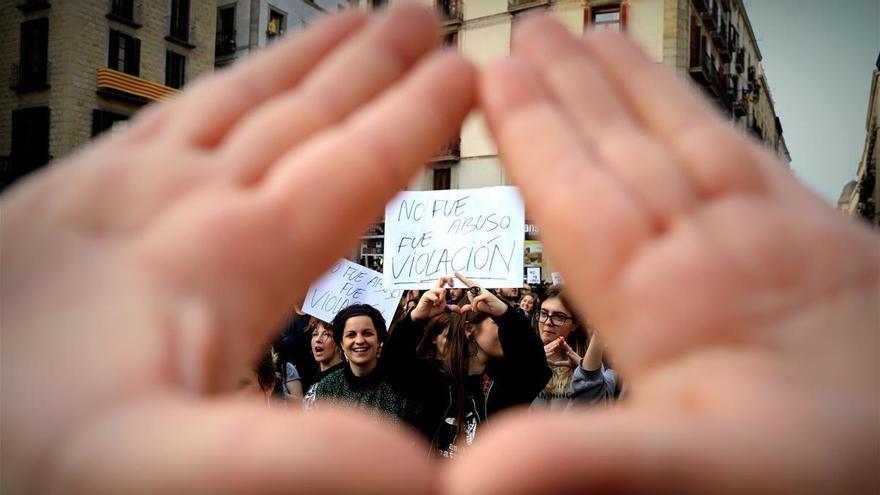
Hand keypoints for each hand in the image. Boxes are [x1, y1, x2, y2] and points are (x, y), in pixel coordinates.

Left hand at [1, 6, 473, 492]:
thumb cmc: (26, 458)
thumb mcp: (169, 471)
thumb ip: (302, 459)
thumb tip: (420, 472)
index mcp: (224, 257)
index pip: (350, 165)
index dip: (416, 119)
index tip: (463, 74)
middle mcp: (172, 203)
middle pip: (300, 112)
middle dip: (372, 63)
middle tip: (420, 16)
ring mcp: (112, 192)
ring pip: (234, 101)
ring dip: (303, 61)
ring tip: (349, 23)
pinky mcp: (61, 202)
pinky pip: (162, 117)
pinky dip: (214, 91)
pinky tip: (218, 94)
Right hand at [410, 276, 454, 320]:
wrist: (422, 315)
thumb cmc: (432, 310)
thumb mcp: (443, 309)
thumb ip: (451, 308)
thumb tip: (459, 310)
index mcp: (439, 291)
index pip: (444, 280)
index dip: (450, 279)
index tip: (454, 284)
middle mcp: (435, 289)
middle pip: (442, 278)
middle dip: (448, 279)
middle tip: (451, 285)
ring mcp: (430, 292)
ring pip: (442, 290)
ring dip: (443, 298)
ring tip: (439, 303)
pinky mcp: (426, 296)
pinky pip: (435, 297)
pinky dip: (437, 302)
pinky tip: (434, 305)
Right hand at [445, 16, 878, 493]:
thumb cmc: (819, 481)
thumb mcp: (689, 474)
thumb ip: (587, 456)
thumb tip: (475, 473)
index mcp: (667, 302)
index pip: (577, 192)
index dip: (532, 129)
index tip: (495, 72)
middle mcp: (716, 253)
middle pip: (625, 147)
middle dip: (571, 86)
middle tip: (528, 30)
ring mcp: (773, 242)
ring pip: (683, 141)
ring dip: (632, 87)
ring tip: (595, 36)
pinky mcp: (823, 247)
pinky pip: (748, 161)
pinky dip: (704, 123)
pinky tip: (692, 111)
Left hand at [454, 272, 508, 316]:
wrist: (498, 310)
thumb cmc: (488, 307)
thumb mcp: (477, 307)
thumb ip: (470, 306)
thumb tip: (463, 309)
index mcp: (477, 291)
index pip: (469, 283)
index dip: (462, 278)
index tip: (456, 273)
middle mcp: (480, 289)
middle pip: (469, 283)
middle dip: (462, 278)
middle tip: (455, 272)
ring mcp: (484, 291)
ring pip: (471, 293)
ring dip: (472, 303)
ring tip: (476, 308)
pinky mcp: (487, 294)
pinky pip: (476, 299)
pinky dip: (475, 305)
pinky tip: (476, 309)